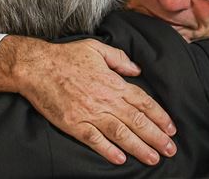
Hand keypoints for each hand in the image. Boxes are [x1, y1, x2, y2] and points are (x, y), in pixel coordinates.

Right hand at [0, 36, 176, 165]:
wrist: (36, 67)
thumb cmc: (66, 56)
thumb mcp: (97, 48)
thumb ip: (120, 59)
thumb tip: (137, 70)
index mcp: (113, 82)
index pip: (143, 101)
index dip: (160, 116)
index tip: (172, 128)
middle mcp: (104, 99)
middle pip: (136, 120)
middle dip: (156, 136)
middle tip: (170, 149)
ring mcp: (89, 113)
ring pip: (120, 133)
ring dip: (139, 147)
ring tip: (154, 158)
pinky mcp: (73, 124)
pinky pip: (94, 141)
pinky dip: (108, 150)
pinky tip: (121, 159)